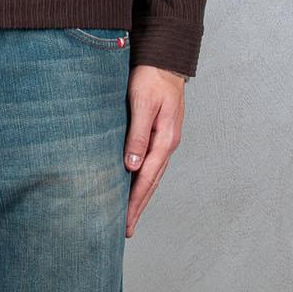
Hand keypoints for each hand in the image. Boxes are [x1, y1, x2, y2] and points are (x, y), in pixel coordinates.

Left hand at [124, 63, 185, 236]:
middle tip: (126, 231)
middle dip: (138, 207)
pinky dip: (142, 180)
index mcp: (165, 140)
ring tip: (129, 216)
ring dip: (141, 197)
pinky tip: (134, 186)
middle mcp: (167, 144)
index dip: (135, 202)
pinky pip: (151, 164)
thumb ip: (137, 135)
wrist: (165, 60)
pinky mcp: (160, 135)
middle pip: (151, 183)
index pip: (146, 178)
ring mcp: (165, 141)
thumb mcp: (141, 104)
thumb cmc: (151, 78)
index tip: (125, 222)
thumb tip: (131, 167)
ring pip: (152, 176)